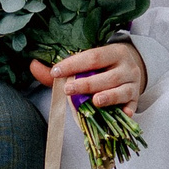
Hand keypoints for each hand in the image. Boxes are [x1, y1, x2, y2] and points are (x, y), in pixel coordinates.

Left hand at [32, 41, 146, 115]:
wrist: (132, 67)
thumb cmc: (104, 66)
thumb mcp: (87, 62)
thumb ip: (61, 68)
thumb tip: (32, 65)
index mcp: (113, 52)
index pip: (93, 57)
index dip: (74, 64)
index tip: (56, 71)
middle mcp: (126, 67)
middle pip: (108, 76)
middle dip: (88, 84)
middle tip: (69, 89)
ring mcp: (133, 84)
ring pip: (122, 91)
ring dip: (108, 97)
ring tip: (94, 101)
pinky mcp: (135, 100)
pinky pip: (132, 107)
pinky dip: (127, 112)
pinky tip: (123, 115)